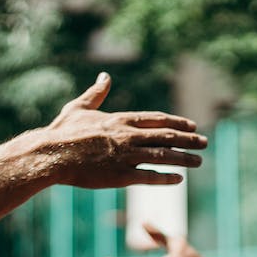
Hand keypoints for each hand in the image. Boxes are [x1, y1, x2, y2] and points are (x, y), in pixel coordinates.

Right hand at [42, 73, 206, 188]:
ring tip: (199, 162)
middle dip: (188, 140)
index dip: (177, 123)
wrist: (51, 154)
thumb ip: (96, 93)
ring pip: (163, 156)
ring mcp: (126, 156)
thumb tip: (104, 77)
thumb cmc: (61, 131)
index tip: (192, 126)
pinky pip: (149, 176)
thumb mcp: (79, 107)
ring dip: (184, 159)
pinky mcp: (121, 176)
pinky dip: (166, 177)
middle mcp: (128, 136)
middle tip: (205, 142)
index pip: (157, 119)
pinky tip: (179, 179)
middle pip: (166, 136)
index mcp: (120, 119)